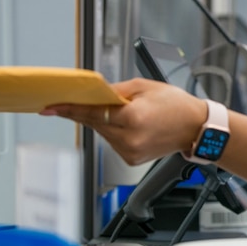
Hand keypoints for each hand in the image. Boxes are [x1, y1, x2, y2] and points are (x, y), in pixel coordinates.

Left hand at [41, 78, 206, 165]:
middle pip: (95, 123)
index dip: (70, 109)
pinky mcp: (131, 159)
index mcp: (134, 117)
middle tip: (76, 100)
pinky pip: (112, 141)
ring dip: (101, 121)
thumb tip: (92, 92)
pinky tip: (126, 122)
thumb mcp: (145, 87)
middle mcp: (130, 138)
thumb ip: (115, 91)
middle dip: (85, 111)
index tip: (51, 107)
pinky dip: (112, 130)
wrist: (195, 128)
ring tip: (121, 110)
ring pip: (102, 133)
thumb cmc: (176, 105)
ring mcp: (130, 151)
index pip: (93, 113)